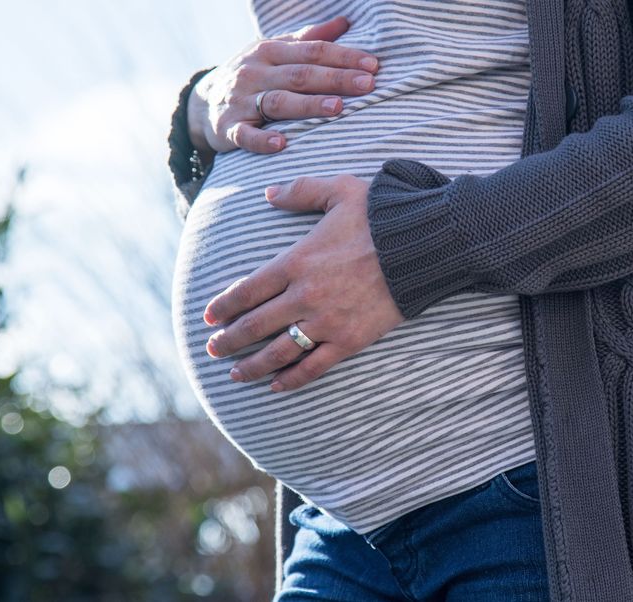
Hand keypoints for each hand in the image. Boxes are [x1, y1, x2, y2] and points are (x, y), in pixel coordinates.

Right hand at [187, 15, 378, 155]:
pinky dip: (262, 140)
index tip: (373, 65)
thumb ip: (308, 39)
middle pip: (301, 75)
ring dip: (308, 105)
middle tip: (367, 85)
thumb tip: (344, 22)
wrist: (202, 103)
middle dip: (336, 79)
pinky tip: (282, 143)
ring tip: (338, 108)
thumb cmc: (251, 74)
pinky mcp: (228, 128)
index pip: (312, 51)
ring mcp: (240, 100)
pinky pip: (246, 135)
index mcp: (270, 50)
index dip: (343, 57)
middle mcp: (255, 72)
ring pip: (278, 102)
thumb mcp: (274, 50)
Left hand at [202, 175, 405, 391]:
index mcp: (297, 261)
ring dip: (252, 365)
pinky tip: (276, 387)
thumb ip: (300, 191)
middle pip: (255, 324)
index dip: (224, 305)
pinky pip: (315, 366)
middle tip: (212, 349)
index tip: (208, 317)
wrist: (425, 246)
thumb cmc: (383, 215)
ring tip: (235, 375)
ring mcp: (327, 321)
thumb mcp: (339, 190)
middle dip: (229, 339)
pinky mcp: (350, 340)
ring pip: (279, 351)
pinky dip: (293, 379)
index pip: (247, 289)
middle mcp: (304, 295)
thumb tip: (269, 194)